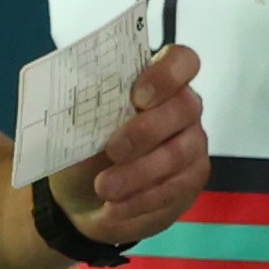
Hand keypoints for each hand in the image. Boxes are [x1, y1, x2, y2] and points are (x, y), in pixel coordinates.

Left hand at [54, 45, 208, 252]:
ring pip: (178, 155)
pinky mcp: (189, 181)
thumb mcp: (77, 126)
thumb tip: (91, 102)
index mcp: (156, 83)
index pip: (182, 61)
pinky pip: (173, 189)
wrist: (80, 197)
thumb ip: (92, 109)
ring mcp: (191, 145)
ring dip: (138, 174)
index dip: (166, 75)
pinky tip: (114, 207)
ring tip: (104, 187)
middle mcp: (182, 109)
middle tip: (113, 150)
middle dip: (146, 131)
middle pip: (184, 108)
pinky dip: (140, 199)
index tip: (137, 96)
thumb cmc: (83, 149)